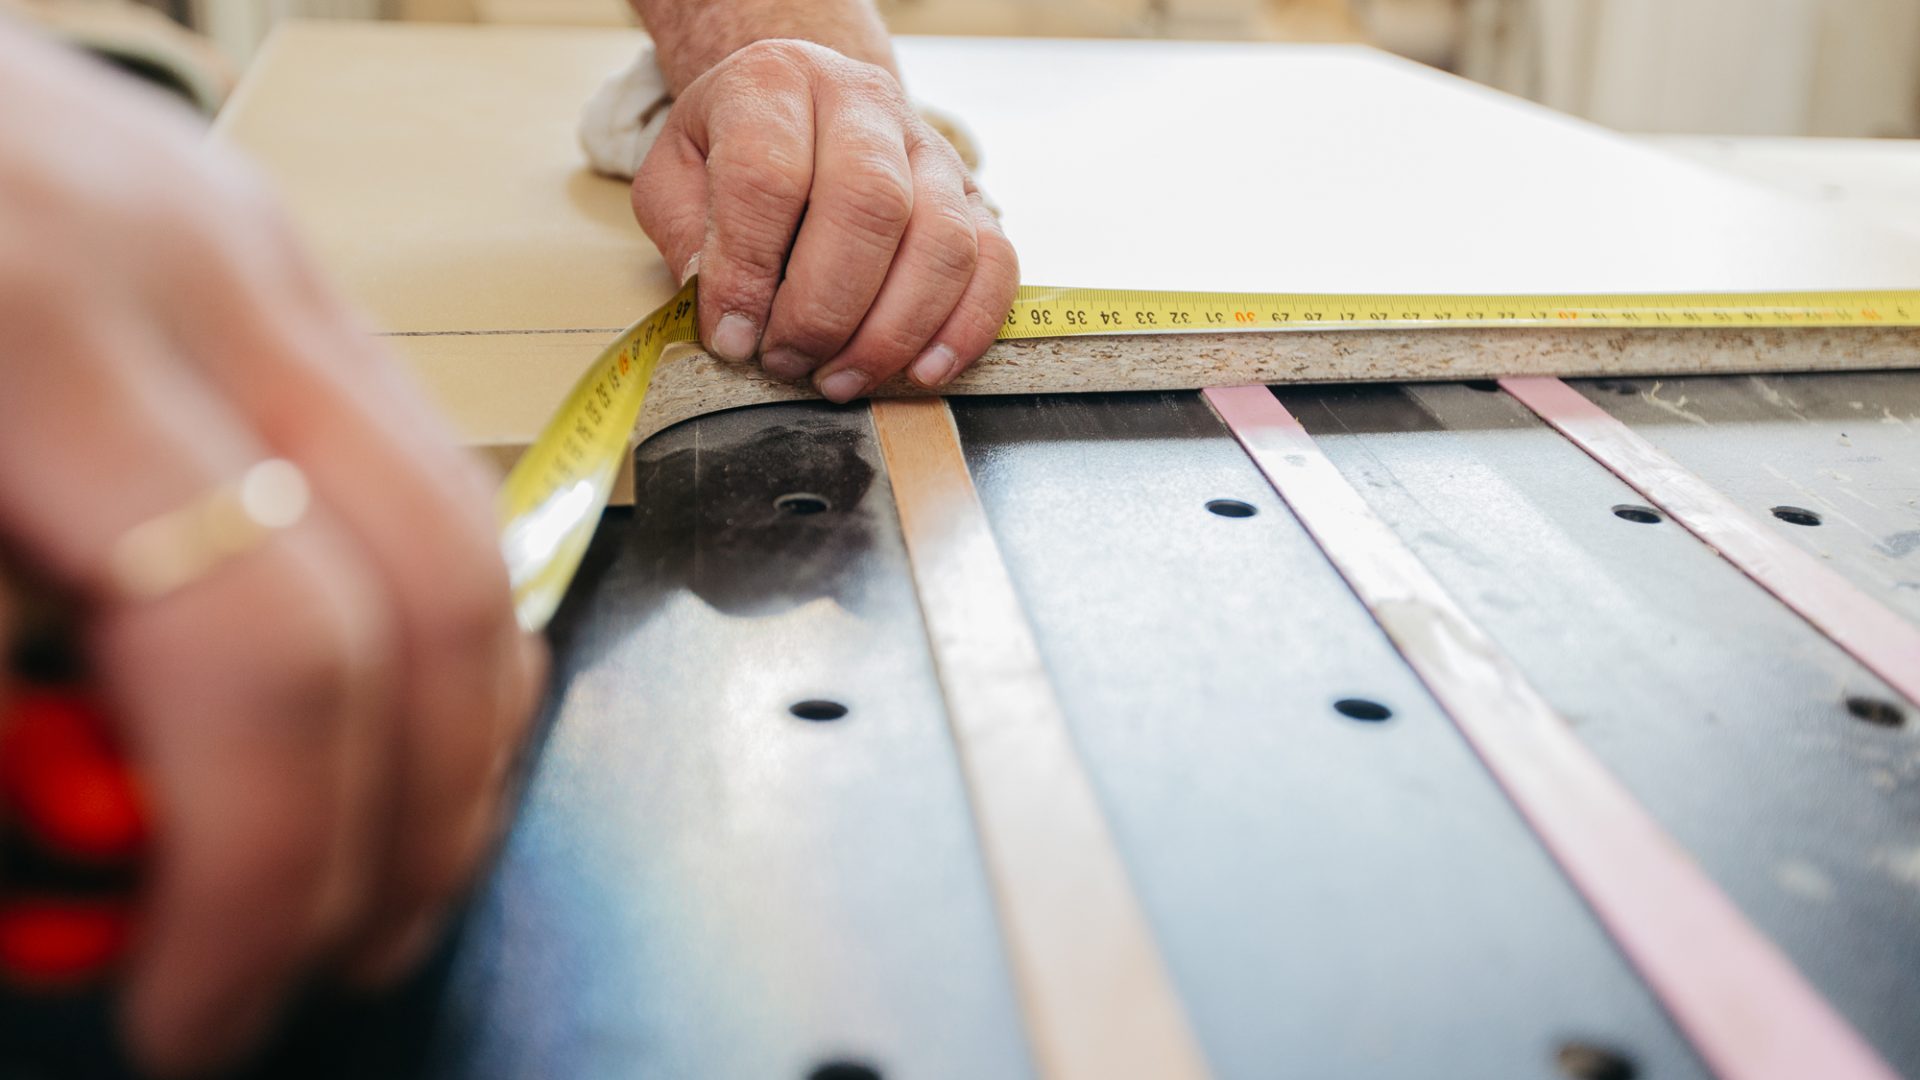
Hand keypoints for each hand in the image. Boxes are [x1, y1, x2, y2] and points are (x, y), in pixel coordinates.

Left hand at [0, 28, 542, 1074]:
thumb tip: (60, 854)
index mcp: (35, 328)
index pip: (258, 652)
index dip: (255, 877)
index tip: (196, 1014)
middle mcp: (204, 275)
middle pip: (419, 601)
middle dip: (398, 835)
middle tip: (318, 965)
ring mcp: (271, 251)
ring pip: (464, 537)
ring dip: (447, 742)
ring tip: (378, 868)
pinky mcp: (283, 258)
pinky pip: (425, 473)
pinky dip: (426, 632)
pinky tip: (372, 715)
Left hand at [631, 39, 1019, 401]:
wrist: (806, 105)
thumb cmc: (735, 148)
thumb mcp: (676, 175)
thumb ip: (691, 238)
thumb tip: (729, 316)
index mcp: (776, 82)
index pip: (768, 174)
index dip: (747, 268)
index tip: (732, 338)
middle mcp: (866, 103)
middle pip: (868, 204)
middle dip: (825, 308)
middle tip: (789, 363)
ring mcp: (932, 150)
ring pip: (941, 240)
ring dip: (891, 331)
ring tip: (841, 379)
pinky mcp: (974, 197)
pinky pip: (996, 264)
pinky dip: (966, 328)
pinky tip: (923, 371)